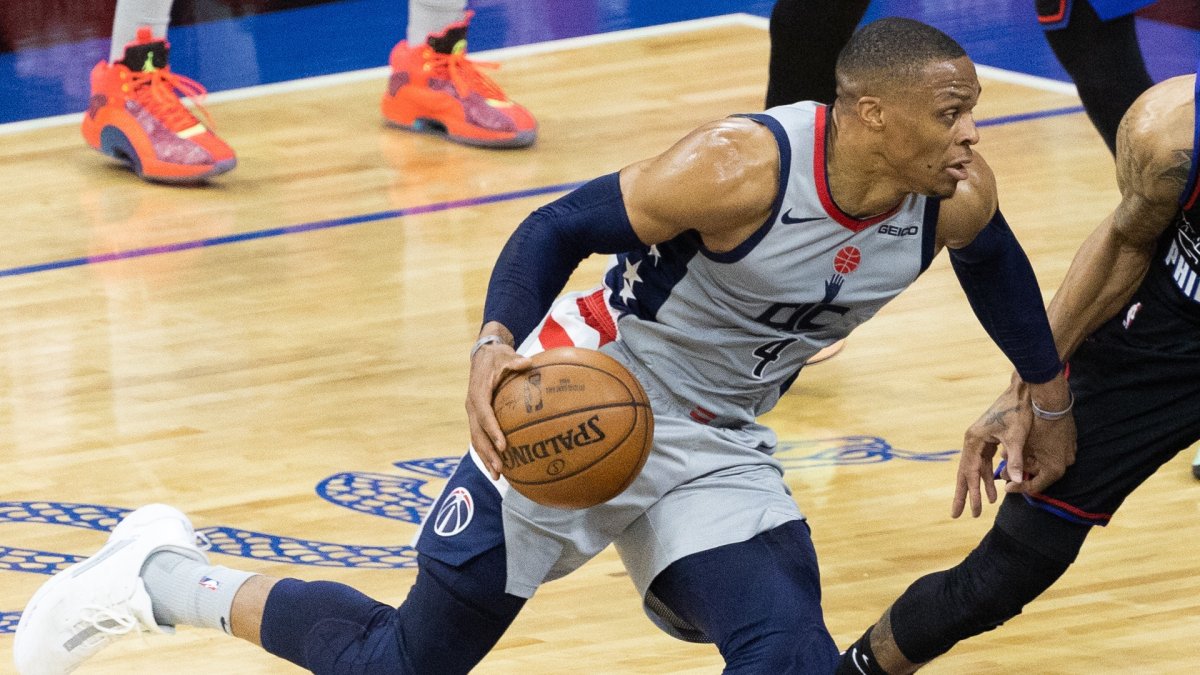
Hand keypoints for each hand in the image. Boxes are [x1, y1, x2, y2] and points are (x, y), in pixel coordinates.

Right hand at [465, 330, 531, 479]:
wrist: (482, 355)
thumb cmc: (497, 357)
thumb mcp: (505, 356)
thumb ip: (515, 362)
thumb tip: (528, 362)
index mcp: (478, 392)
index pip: (484, 414)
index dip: (492, 430)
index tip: (503, 445)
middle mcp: (472, 406)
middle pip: (477, 434)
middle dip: (488, 452)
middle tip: (500, 469)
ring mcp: (473, 413)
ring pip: (476, 439)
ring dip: (485, 458)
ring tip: (497, 475)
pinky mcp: (477, 417)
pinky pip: (480, 437)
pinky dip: (487, 452)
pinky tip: (498, 467)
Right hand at [953, 377, 1029, 517]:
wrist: (1022, 391)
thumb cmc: (1019, 412)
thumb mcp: (1017, 437)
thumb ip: (1015, 461)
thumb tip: (1016, 482)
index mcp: (975, 439)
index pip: (970, 472)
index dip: (970, 493)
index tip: (970, 511)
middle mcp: (972, 440)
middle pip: (964, 472)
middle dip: (963, 494)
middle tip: (957, 514)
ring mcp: (979, 439)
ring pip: (974, 468)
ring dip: (978, 486)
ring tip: (982, 506)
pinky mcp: (987, 439)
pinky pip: (983, 462)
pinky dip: (987, 475)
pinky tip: (992, 487)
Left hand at [1016, 375, 1076, 494]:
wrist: (1052, 402)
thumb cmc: (1035, 425)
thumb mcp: (1022, 447)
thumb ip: (1015, 464)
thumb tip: (1006, 477)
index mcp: (1054, 469)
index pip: (1035, 486)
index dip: (1019, 487)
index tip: (1006, 487)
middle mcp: (1065, 463)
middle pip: (1039, 473)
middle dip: (1020, 470)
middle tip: (1004, 470)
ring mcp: (1069, 452)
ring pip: (1044, 461)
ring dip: (1028, 460)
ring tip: (1011, 455)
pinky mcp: (1069, 441)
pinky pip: (1052, 451)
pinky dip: (1038, 452)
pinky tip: (1025, 445)